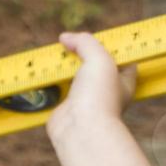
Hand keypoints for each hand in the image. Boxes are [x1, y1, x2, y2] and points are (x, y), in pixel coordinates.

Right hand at [45, 31, 138, 145]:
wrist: (80, 129)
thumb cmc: (99, 96)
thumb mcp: (99, 58)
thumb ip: (85, 42)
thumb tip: (65, 37)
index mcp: (123, 79)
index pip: (121, 57)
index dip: (110, 45)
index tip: (96, 36)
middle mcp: (105, 90)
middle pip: (93, 65)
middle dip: (81, 53)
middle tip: (69, 42)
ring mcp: (85, 98)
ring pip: (73, 76)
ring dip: (63, 66)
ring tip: (54, 53)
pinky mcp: (65, 106)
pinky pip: (57, 89)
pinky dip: (49, 80)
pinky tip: (42, 71)